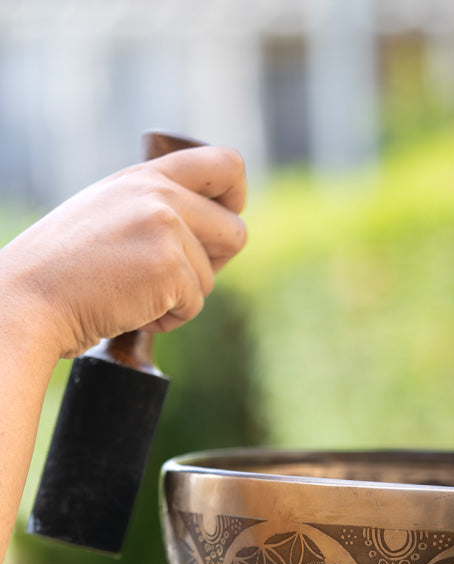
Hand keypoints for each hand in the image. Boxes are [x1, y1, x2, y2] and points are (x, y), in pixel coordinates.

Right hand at [1, 145, 247, 359]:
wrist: (28, 299)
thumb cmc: (63, 271)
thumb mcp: (108, 216)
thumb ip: (154, 210)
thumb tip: (209, 232)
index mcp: (145, 177)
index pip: (225, 165)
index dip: (236, 198)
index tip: (221, 224)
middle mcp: (159, 195)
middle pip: (235, 232)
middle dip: (216, 264)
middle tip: (175, 280)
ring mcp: (165, 228)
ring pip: (211, 278)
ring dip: (180, 298)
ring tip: (132, 294)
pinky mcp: (168, 266)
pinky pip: (194, 305)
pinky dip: (168, 320)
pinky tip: (130, 309)